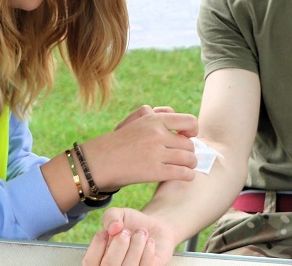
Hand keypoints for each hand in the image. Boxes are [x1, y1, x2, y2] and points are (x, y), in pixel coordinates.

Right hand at [80, 108, 197, 190]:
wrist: (98, 161)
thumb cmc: (119, 142)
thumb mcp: (136, 122)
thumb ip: (157, 116)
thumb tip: (177, 121)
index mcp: (154, 120)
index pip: (189, 121)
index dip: (193, 131)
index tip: (188, 137)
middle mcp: (157, 134)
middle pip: (189, 144)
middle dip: (189, 152)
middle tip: (185, 157)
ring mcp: (156, 153)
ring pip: (189, 159)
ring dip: (190, 164)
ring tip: (186, 166)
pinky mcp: (155, 171)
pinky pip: (182, 173)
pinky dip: (188, 175)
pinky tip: (185, 176)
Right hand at [82, 208, 176, 265]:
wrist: (154, 228)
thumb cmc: (131, 223)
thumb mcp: (118, 214)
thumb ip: (110, 216)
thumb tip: (113, 228)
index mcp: (100, 258)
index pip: (89, 262)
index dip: (96, 246)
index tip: (107, 232)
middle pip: (109, 265)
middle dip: (119, 244)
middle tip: (127, 232)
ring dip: (136, 245)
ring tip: (141, 233)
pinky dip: (148, 251)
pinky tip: (149, 242)